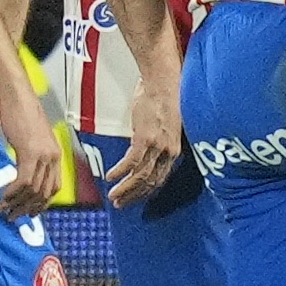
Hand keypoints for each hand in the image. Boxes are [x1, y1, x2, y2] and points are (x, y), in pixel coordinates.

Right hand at [0, 120, 62, 216]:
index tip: (29, 212)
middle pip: (44, 193)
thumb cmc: (21, 113)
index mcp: (55, 154)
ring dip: (18, 204)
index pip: (54, 187)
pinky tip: (4, 198)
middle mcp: (53, 157)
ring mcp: (43, 155)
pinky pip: (23, 181)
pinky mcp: (30, 152)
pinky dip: (13, 193)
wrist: (17, 96)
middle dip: (28, 208)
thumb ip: (29, 157)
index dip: (42, 203)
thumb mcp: (30, 139)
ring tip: (5, 211)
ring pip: (33, 190)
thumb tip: (19, 173)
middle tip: (14, 217)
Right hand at [109, 69, 182, 206]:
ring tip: (114, 197)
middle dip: (134, 196)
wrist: (164, 81)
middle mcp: (168, 152)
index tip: (135, 198)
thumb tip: (146, 147)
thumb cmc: (164, 98)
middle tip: (121, 204)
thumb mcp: (166, 124)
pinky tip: (111, 177)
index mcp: (174, 150)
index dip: (146, 191)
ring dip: (125, 189)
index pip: (161, 179)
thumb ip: (158, 140)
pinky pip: (131, 162)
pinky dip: (120, 173)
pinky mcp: (145, 139)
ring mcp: (157, 146)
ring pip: (141, 177)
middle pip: (151, 182)